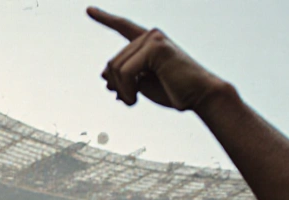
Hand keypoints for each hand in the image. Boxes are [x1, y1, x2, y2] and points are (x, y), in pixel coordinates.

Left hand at [88, 7, 226, 110]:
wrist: (199, 96)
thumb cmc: (174, 91)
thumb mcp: (141, 85)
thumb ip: (123, 77)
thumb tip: (103, 74)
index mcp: (147, 42)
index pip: (122, 27)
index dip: (105, 18)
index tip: (89, 9)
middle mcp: (150, 35)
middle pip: (112, 62)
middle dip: (116, 85)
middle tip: (127, 100)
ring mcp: (153, 38)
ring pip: (116, 68)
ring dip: (121, 90)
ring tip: (133, 100)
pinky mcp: (156, 47)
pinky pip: (125, 71)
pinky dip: (126, 90)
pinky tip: (134, 100)